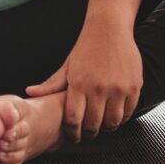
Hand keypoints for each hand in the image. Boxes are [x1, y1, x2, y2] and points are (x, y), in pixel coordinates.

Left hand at [25, 23, 142, 142]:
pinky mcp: (134, 86)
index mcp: (79, 84)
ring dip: (107, 127)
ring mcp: (118, 88)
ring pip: (113, 123)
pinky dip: (122, 117)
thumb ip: (51, 84)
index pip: (74, 120)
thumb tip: (30, 93)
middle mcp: (99, 88)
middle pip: (94, 126)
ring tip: (102, 124)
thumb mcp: (67, 65)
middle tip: (87, 133)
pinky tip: (115, 113)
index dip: (73, 133)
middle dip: (89, 133)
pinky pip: (129, 112)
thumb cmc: (86, 47)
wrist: (109, 27)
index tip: (73, 136)